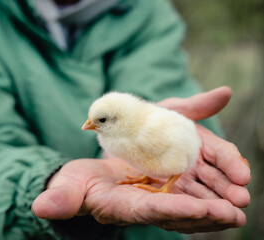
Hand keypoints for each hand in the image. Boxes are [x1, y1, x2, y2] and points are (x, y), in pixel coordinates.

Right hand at [32, 87, 250, 232]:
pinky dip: (210, 184)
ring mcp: (158, 195)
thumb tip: (40, 208)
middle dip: (207, 213)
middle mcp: (145, 205)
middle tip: (235, 211)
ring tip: (241, 198)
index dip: (175, 211)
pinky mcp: (164, 183)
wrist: (91, 180)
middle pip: (180, 212)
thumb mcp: (68, 188)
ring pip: (192, 201)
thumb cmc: (78, 185)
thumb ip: (59, 198)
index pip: (150, 211)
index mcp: (123, 208)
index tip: (203, 210)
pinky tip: (230, 181)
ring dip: (217, 202)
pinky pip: (191, 186)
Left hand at [158, 86, 250, 207]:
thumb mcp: (170, 111)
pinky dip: (187, 209)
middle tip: (241, 200)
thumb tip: (226, 92)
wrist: (118, 136)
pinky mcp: (160, 196)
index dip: (233, 166)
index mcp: (200, 147)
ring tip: (228, 214)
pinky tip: (198, 214)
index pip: (222, 156)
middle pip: (216, 181)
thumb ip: (195, 106)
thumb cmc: (147, 122)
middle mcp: (194, 168)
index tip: (243, 176)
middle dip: (229, 191)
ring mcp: (178, 184)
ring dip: (214, 206)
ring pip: (200, 197)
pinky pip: (174, 204)